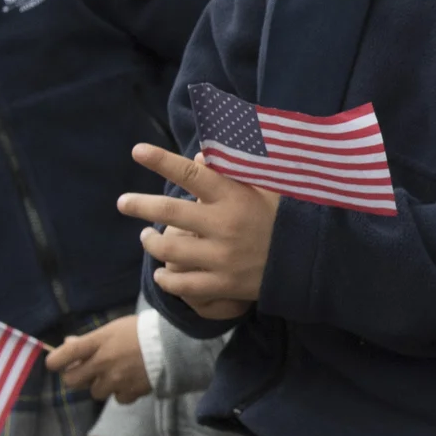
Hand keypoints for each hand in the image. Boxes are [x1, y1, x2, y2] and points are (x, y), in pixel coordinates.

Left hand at [46, 314, 149, 401]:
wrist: (172, 343)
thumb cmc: (140, 331)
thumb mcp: (113, 329)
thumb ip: (90, 339)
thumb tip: (68, 343)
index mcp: (96, 343)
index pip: (62, 356)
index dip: (55, 362)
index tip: (58, 363)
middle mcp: (102, 363)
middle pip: (72, 381)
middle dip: (76, 377)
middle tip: (88, 371)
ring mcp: (115, 380)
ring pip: (95, 392)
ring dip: (102, 385)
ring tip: (116, 374)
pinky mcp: (130, 392)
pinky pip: (118, 398)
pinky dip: (122, 392)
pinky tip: (130, 381)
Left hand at [118, 143, 276, 319]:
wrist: (312, 261)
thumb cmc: (286, 217)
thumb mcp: (266, 187)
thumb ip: (234, 171)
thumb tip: (199, 156)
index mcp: (235, 197)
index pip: (191, 174)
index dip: (162, 161)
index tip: (137, 151)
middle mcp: (225, 225)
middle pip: (169, 212)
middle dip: (140, 205)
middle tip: (123, 202)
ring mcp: (223, 258)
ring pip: (170, 250)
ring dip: (151, 243)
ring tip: (145, 238)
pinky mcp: (225, 285)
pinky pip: (183, 284)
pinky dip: (166, 279)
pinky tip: (161, 273)